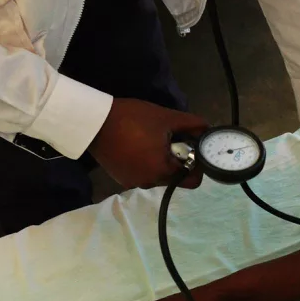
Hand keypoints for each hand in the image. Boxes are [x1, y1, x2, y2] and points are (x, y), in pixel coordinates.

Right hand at [91, 99, 208, 189]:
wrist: (92, 121)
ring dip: (160, 162)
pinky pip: (142, 174)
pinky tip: (138, 146)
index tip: (191, 148)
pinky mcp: (120, 178)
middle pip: (175, 177)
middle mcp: (149, 183)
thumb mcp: (165, 117)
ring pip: (158, 176)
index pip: (193, 180)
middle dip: (178, 161)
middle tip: (170, 140)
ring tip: (152, 140)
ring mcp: (133, 182)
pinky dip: (145, 163)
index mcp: (163, 171)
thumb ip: (191, 124)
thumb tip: (207, 128)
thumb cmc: (132, 119)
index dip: (197, 165)